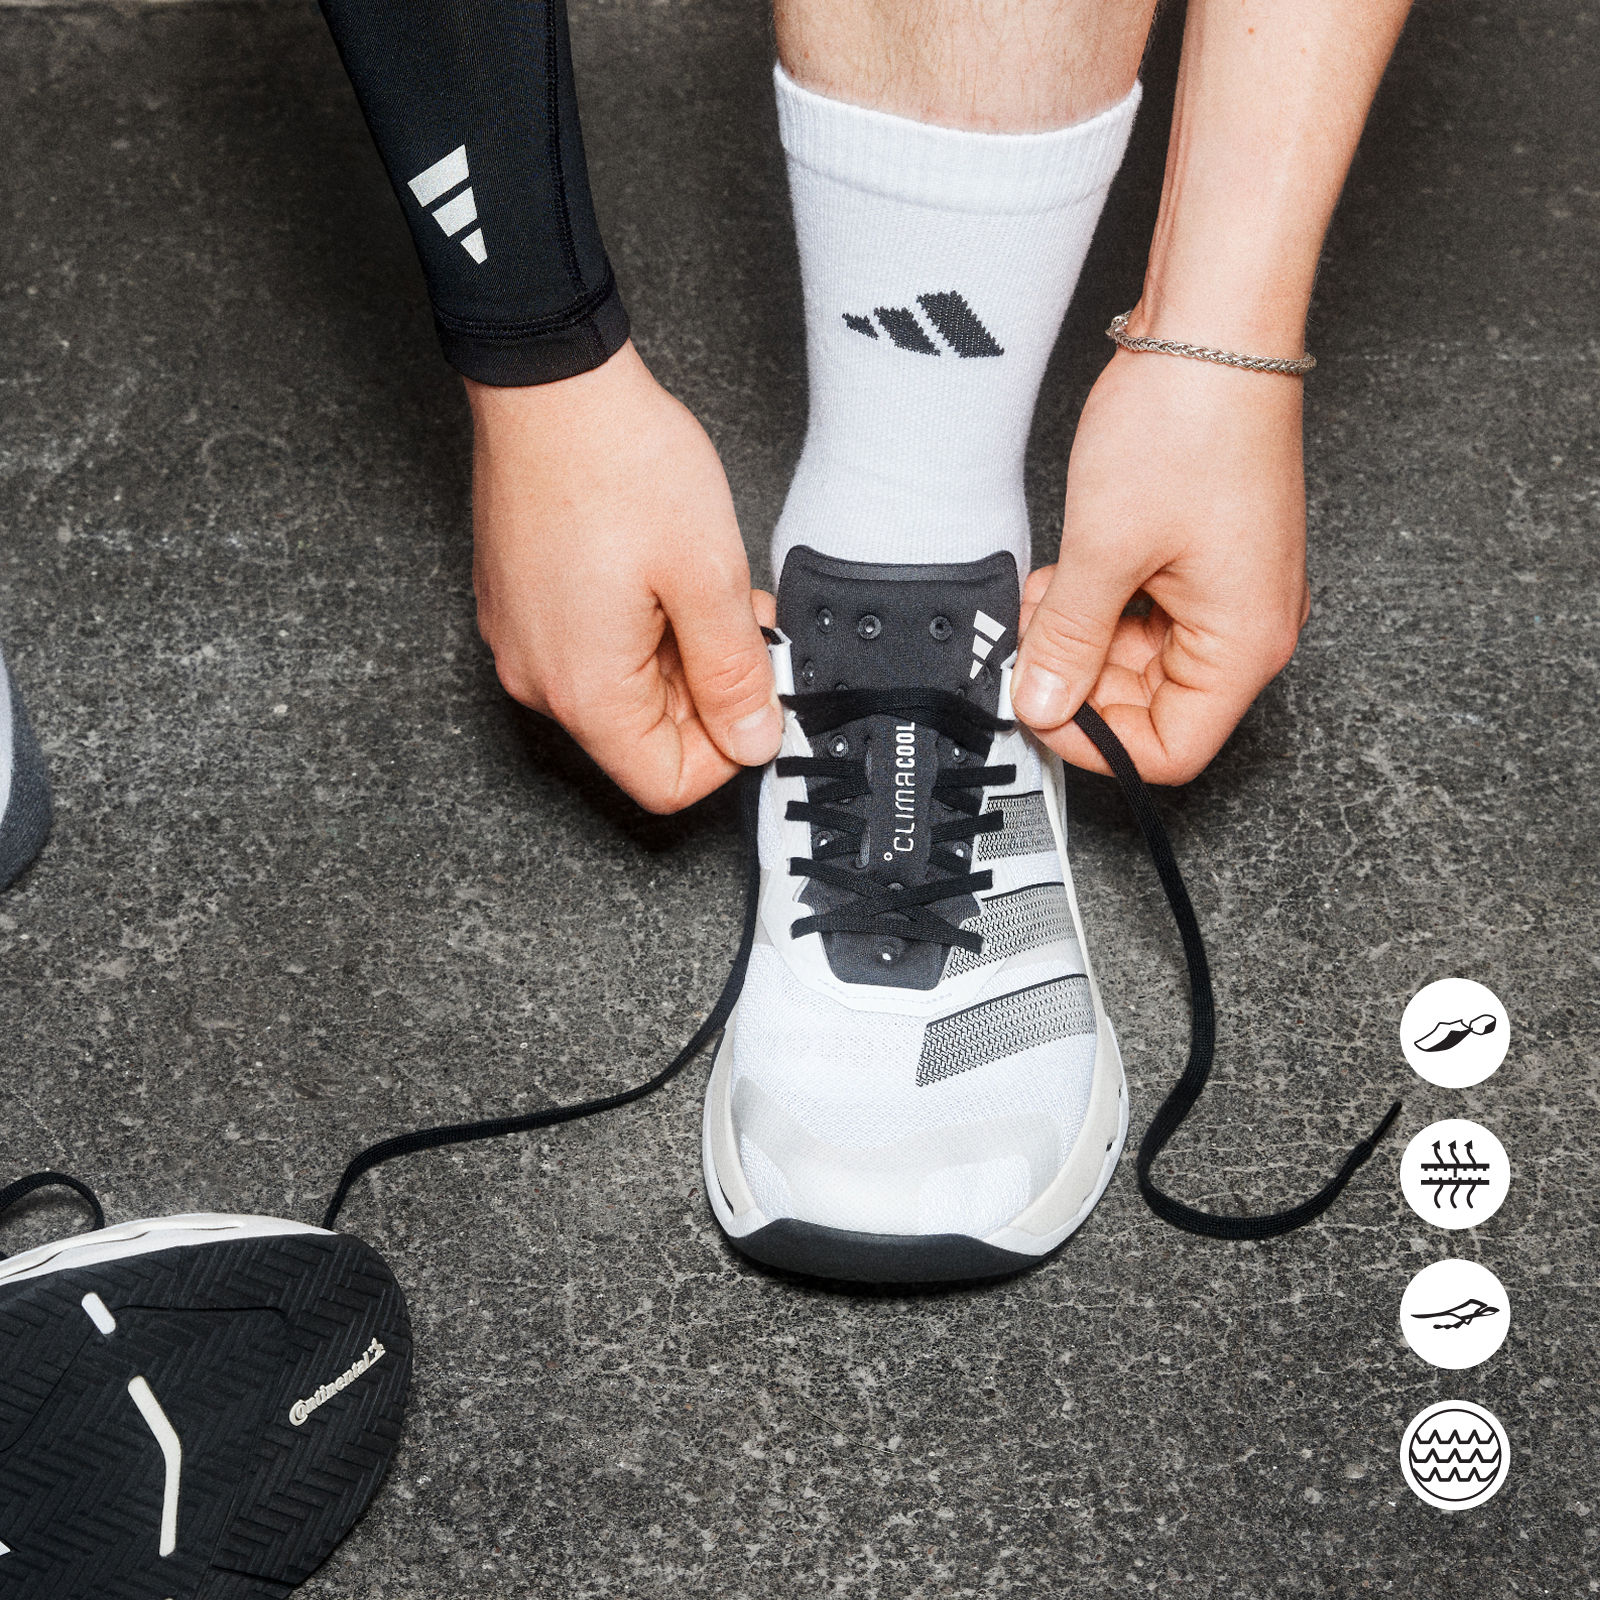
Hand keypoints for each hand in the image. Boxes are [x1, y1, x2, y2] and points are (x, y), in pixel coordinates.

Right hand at [468, 342, 780, 812]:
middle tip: (742, 621)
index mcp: (585, 690)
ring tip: (703, 582)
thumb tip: (753, 740)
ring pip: (624, 689)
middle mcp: (539, 678)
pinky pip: (594, 647)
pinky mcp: (520, 603)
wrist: (547, 381)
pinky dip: (642, 625)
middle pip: (643, 737)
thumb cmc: (618, 461)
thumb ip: (735, 673)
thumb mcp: (709, 577)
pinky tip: (662, 569)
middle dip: (707, 691)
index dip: (726, 752)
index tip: (758, 694)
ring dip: (679, 652)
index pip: (665, 784)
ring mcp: (522, 640)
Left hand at [1011, 347, 1308, 783]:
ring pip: (1142, 658)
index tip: (1042, 709)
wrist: (1216, 329)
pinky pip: (1147, 612)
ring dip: (1084, 638)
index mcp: (1244, 643)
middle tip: (1032, 642)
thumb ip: (1069, 640)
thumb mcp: (1103, 550)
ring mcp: (1230, 591)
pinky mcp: (1207, 559)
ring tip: (1049, 593)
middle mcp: (1251, 625)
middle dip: (1082, 679)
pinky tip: (1071, 573)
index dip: (1097, 742)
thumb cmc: (1189, 421)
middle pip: (1155, 705)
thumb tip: (1043, 700)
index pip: (1172, 748)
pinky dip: (1101, 603)